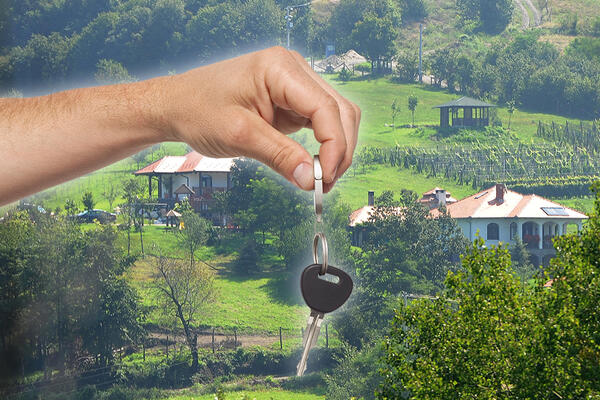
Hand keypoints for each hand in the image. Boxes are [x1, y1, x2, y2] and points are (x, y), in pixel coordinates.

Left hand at [154, 46, 360, 190]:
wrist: (176, 105)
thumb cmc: (199, 110)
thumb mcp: (239, 136)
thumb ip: (279, 156)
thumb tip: (311, 180)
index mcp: (280, 68)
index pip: (325, 107)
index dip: (333, 146)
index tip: (324, 178)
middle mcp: (294, 70)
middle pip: (339, 111)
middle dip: (339, 150)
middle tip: (324, 185)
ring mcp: (295, 84)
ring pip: (336, 117)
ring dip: (335, 149)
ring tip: (319, 180)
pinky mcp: (292, 100)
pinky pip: (321, 123)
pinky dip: (323, 146)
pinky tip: (312, 167)